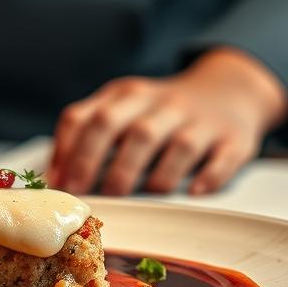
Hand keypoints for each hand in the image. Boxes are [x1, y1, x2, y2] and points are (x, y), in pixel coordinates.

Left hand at [48, 49, 287, 195]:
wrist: (230, 89)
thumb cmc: (161, 111)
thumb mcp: (123, 106)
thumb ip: (87, 133)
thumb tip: (54, 177)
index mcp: (127, 94)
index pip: (90, 116)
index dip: (70, 151)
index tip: (60, 184)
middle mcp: (163, 103)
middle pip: (129, 130)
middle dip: (107, 166)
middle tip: (94, 196)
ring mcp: (201, 120)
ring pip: (176, 145)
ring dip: (154, 177)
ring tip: (139, 197)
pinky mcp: (234, 139)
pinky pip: (221, 159)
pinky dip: (207, 177)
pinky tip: (191, 192)